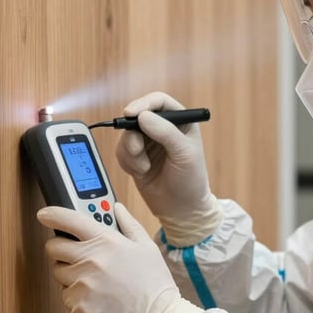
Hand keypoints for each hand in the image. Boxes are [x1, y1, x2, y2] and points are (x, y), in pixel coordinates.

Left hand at [37, 203, 201, 312]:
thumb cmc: (154, 284)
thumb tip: (117, 208)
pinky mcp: (77, 305)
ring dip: (68, 272)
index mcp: (107, 241)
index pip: (69, 220)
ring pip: (58, 271)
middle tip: (73, 253)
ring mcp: (82, 283)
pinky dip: (75, 295)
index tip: (45, 214)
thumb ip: (128, 224)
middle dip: (60, 247)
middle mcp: (91, 260)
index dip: (52, 214)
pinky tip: (96, 296)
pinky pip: (65, 294)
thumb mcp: (147, 246)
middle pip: (54, 246)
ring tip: (93, 278)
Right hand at [116, 92, 220, 245]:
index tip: (131, 113)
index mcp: (181, 121)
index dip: (143, 104)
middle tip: (137, 150)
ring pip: (126, 135)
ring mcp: (148, 143)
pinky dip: (127, 162)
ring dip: (131, 152)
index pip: (159, 102)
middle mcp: (163, 128)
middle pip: (137, 116)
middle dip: (133, 134)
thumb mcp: (184, 154)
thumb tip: (143, 116)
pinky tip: (141, 172)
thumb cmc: (191, 181)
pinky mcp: (136, 157)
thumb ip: (165, 132)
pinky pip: (121, 151)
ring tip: (144, 167)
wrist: (181, 210)